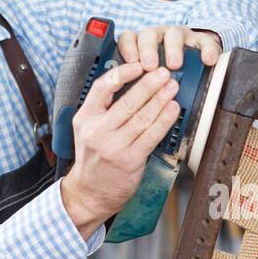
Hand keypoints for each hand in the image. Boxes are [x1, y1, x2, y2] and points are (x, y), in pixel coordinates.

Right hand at [59, 61, 180, 239]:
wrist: (89, 193)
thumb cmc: (93, 159)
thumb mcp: (87, 130)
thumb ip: (102, 109)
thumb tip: (130, 84)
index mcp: (85, 119)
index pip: (102, 88)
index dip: (122, 73)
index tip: (138, 65)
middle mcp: (97, 132)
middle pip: (126, 102)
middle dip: (148, 84)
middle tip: (163, 72)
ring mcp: (113, 147)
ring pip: (141, 118)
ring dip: (160, 100)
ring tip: (172, 87)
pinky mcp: (129, 160)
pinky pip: (151, 136)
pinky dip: (164, 121)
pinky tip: (173, 110)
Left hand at [115, 25, 222, 71]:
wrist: (195, 62)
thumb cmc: (163, 73)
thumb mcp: (145, 76)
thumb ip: (134, 80)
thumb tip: (118, 94)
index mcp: (141, 44)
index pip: (129, 37)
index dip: (128, 48)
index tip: (131, 62)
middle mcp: (159, 36)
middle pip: (149, 34)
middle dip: (148, 50)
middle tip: (150, 66)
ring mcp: (180, 36)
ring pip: (173, 34)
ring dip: (173, 49)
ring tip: (174, 65)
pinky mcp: (200, 40)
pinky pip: (204, 42)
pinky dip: (207, 50)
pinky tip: (208, 61)